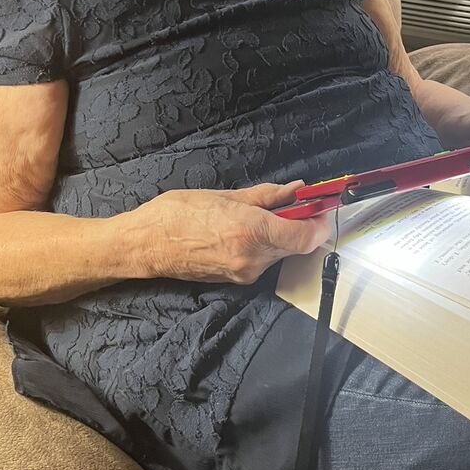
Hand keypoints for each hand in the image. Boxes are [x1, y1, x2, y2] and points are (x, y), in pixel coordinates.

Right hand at [128, 180, 332, 284]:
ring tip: (260, 215)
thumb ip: (266, 195)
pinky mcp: (238, 280)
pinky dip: (265, 245)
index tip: (322, 207)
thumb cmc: (178, 213)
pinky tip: (245, 231)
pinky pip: (263, 261)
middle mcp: (252, 258)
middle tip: (294, 203)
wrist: (147, 245)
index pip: (305, 236)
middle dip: (300, 224)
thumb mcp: (226, 195)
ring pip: (280, 253)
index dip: (320, 222)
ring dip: (281, 235)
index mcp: (251, 231)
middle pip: (296, 244)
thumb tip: (296, 189)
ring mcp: (245, 273)